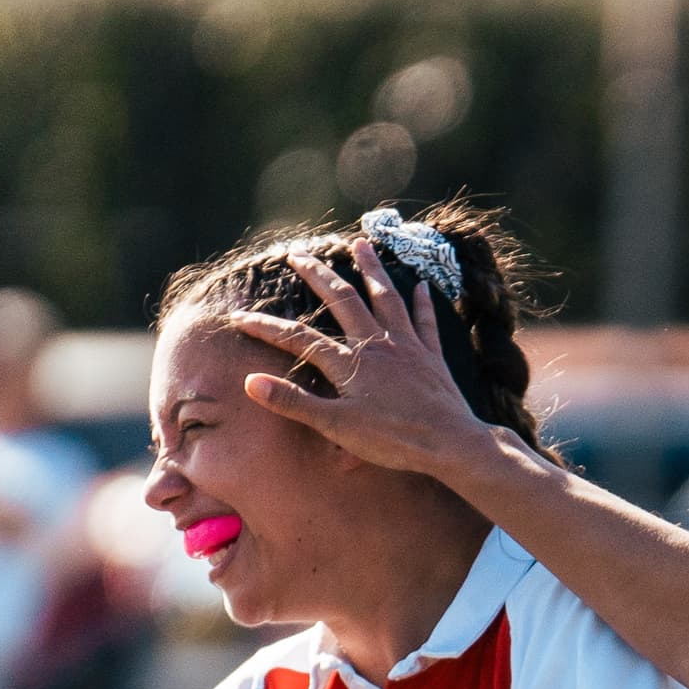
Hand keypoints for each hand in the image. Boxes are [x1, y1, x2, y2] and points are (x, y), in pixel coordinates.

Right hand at [230, 239, 515, 488]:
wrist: (450, 444)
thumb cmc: (392, 440)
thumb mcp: (335, 427)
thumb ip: (293, 403)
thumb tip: (251, 382)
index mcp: (349, 363)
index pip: (298, 339)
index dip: (266, 327)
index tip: (239, 317)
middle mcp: (376, 344)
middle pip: (342, 300)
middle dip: (318, 275)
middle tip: (298, 254)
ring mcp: (407, 346)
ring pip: (385, 298)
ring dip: (371, 269)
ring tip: (361, 244)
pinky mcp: (431, 357)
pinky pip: (425, 322)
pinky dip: (422, 303)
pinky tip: (421, 286)